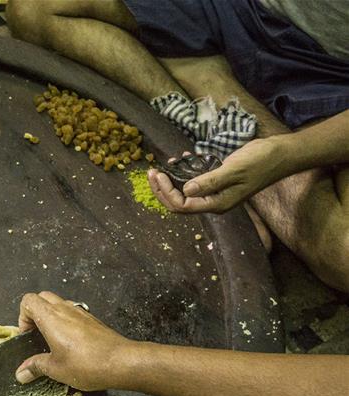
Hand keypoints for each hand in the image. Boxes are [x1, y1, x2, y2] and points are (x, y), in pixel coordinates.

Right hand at [16, 291, 134, 390]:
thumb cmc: (88, 364)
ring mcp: (81, 312)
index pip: (28, 301)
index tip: (27, 335)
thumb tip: (21, 373)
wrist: (122, 362)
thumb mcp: (56, 369)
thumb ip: (35, 367)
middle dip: (35, 313)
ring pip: (59, 303)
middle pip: (42, 297)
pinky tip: (71, 342)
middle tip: (37, 334)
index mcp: (51, 317)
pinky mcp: (93, 319)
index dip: (23, 317)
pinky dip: (67, 321)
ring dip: (52, 316)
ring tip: (53, 339)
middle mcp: (65, 309)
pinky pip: (74, 312)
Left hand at [147, 138, 284, 213]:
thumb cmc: (260, 162)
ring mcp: (216, 192)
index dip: (165, 192)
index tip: (157, 174)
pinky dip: (186, 171)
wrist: (281, 154)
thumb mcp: (233, 170)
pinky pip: (196, 180)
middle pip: (179, 203)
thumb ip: (209, 182)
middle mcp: (214, 201)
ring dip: (172, 180)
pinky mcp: (218, 181)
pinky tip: (182, 158)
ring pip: (185, 192)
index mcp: (217, 204)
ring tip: (162, 165)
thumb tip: (185, 190)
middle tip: (151, 172)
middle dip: (162, 189)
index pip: (182, 206)